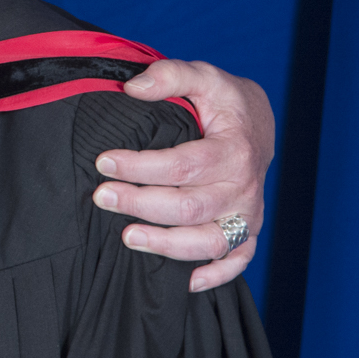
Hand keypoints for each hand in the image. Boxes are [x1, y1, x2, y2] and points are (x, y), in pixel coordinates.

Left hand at [90, 59, 274, 292]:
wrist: (258, 125)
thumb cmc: (223, 102)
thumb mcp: (203, 77)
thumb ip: (170, 75)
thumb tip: (132, 88)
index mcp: (234, 150)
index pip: (183, 164)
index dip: (140, 166)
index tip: (103, 162)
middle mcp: (245, 188)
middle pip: (189, 207)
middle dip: (140, 204)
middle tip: (101, 196)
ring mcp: (249, 215)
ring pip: (208, 242)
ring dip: (166, 244)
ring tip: (126, 237)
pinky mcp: (249, 233)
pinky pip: (236, 262)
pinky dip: (214, 277)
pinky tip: (184, 282)